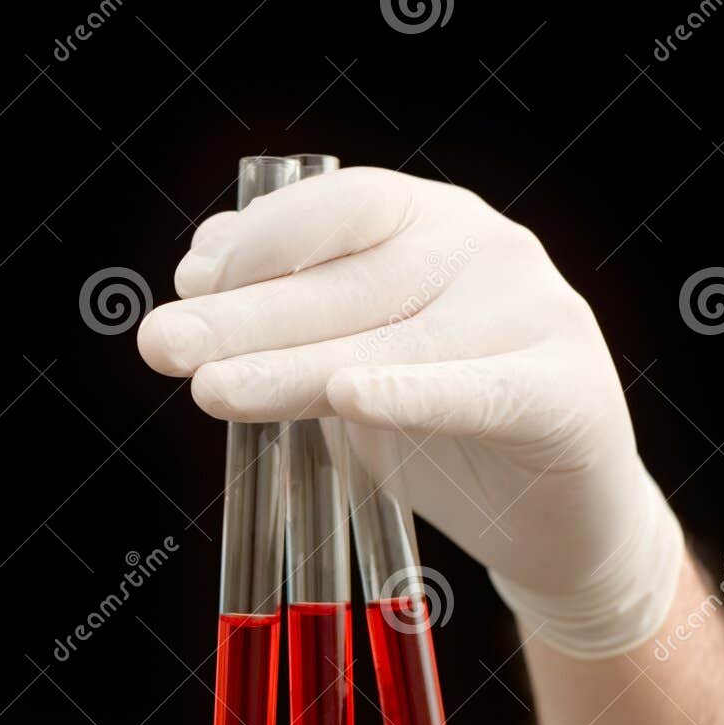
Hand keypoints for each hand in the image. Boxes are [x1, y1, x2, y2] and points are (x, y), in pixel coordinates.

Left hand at [137, 167, 682, 657]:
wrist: (552, 515)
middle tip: (160, 344)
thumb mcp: (343, 354)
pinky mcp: (564, 396)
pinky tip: (351, 397)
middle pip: (345, 283)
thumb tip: (200, 261)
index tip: (187, 288)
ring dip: (292, 367)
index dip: (255, 245)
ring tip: (212, 389)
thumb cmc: (434, 423)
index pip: (332, 209)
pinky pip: (476, 393)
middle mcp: (483, 249)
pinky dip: (412, 395)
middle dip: (243, 316)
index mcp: (425, 221)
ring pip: (391, 344)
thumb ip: (285, 307)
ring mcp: (534, 315)